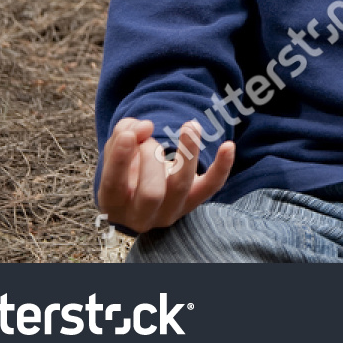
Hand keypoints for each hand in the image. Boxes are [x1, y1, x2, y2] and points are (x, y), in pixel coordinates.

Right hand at [96, 117, 234, 233]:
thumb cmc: (128, 164)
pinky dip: (222, 166)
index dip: (120, 160)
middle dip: (150, 157)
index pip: (114, 186)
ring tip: (190, 126)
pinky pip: (211, 186)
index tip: (129, 134)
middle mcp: (142, 216)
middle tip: (148, 140)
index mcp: (115, 204)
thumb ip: (124, 133)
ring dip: (187, 153)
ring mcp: (170, 212)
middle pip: (151, 192)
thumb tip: (145, 126)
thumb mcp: (118, 149)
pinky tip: (228, 145)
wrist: (146, 185)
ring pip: (181, 186)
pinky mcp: (194, 201)